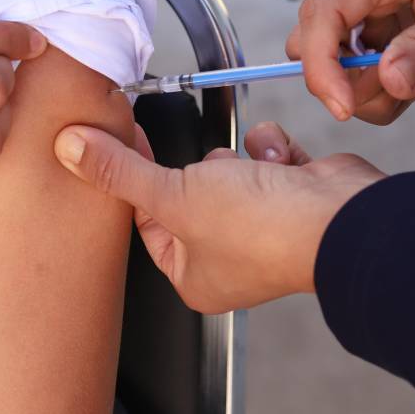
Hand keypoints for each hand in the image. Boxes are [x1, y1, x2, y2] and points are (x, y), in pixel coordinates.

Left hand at [53, 121, 384, 312]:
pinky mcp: (294, 196)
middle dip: (199, 168)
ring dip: (238, 157)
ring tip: (251, 171)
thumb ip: (120, 172)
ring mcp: (264, 226)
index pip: (146, 219)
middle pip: (187, 190)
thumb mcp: (174, 196)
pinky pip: (266, 156)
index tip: (123, 138)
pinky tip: (283, 163)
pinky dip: (273, 150)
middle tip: (207, 168)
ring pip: (228, 168)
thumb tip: (70, 149)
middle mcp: (228, 257)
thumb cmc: (263, 230)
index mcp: (194, 275)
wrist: (344, 220)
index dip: (134, 177)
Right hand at [289, 0, 414, 123]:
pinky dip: (376, 85)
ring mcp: (367, 2)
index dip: (321, 64)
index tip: (343, 107)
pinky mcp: (375, 23)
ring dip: (364, 88)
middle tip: (398, 94)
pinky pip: (354, 64)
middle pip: (314, 38)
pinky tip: (413, 76)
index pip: (324, 12)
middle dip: (344, 81)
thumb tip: (389, 80)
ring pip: (332, 59)